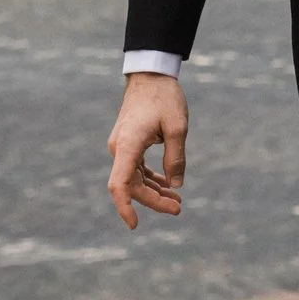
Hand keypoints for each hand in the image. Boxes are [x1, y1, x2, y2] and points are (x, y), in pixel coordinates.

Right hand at [106, 71, 188, 228]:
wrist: (151, 74)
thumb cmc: (164, 97)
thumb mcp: (177, 127)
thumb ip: (176, 157)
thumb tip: (176, 185)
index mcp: (128, 145)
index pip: (119, 185)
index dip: (124, 207)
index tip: (135, 225)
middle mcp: (120, 148)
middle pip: (132, 186)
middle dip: (154, 200)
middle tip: (179, 208)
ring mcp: (122, 146)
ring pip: (134, 179)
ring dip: (154, 191)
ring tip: (178, 201)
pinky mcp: (128, 143)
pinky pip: (136, 168)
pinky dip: (151, 178)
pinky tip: (168, 184)